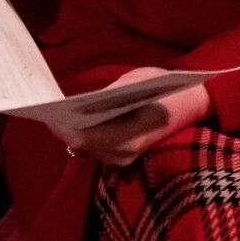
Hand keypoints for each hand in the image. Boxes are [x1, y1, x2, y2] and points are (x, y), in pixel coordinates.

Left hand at [51, 68, 213, 167]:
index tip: (53, 113)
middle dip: (66, 128)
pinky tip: (72, 122)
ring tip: (55, 115)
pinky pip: (97, 149)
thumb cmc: (165, 87)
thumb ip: (110, 95)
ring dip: (72, 133)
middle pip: (84, 144)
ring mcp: (125, 158)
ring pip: (89, 149)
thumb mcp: (136, 81)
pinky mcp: (124, 157)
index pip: (89, 136)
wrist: (192, 103)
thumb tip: (84, 103)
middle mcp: (126, 152)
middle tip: (47, 112)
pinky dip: (84, 136)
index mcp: (133, 133)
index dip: (68, 126)